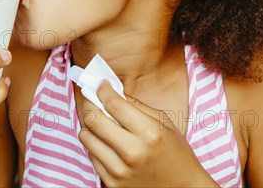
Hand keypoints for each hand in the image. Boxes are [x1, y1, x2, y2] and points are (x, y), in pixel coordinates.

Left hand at [78, 81, 216, 186]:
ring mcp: (120, 171)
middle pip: (94, 119)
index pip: (114, 105)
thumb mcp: (165, 123)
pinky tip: (106, 141)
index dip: (103, 90)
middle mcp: (132, 153)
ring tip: (99, 121)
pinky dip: (96, 144)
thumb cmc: (176, 153)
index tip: (101, 85)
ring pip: (86, 137)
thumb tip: (112, 91)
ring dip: (90, 125)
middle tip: (92, 98)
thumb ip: (137, 106)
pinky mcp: (112, 183)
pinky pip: (91, 155)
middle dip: (90, 103)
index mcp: (149, 133)